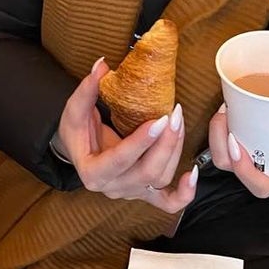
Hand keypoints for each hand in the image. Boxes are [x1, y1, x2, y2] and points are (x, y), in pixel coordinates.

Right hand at [54, 57, 197, 213]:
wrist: (78, 149)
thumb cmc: (75, 130)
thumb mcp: (74, 109)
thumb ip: (87, 89)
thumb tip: (101, 65)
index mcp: (91, 173)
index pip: (118, 160)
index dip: (140, 142)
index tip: (159, 120)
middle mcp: (112, 188)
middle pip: (146, 173)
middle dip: (165, 144)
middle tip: (175, 115)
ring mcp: (131, 193)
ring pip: (160, 179)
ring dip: (174, 151)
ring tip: (179, 122)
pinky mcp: (145, 193)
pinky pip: (168, 202)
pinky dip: (185, 193)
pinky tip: (194, 174)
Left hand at [208, 103, 268, 197]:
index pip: (257, 186)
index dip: (245, 172)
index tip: (239, 146)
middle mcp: (252, 166)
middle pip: (226, 164)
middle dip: (219, 142)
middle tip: (225, 116)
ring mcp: (238, 151)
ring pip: (217, 150)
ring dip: (215, 131)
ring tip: (225, 109)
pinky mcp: (227, 136)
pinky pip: (216, 136)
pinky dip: (217, 123)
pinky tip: (226, 105)